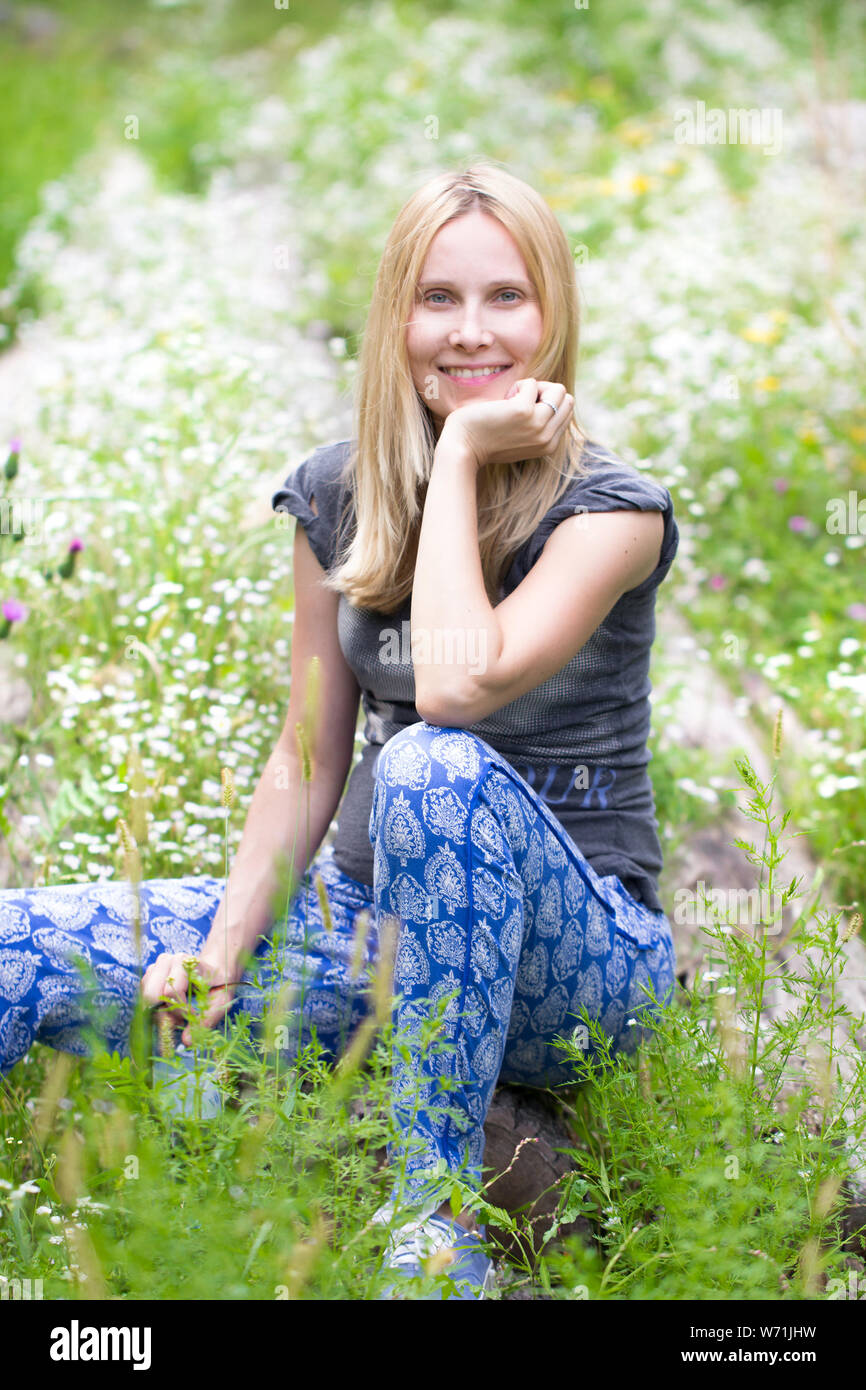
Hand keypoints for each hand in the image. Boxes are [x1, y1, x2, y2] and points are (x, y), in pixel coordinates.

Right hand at [141, 948, 242, 1046]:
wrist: (215, 967)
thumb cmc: (219, 982)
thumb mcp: (221, 1000)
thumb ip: (206, 1020)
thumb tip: (187, 1042)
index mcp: (184, 962)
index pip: (169, 992)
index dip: (180, 1010)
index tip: (194, 1016)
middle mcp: (166, 961)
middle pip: (152, 996)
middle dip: (166, 1013)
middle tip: (183, 1020)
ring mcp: (155, 968)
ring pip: (146, 999)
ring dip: (160, 1013)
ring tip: (179, 1015)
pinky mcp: (149, 977)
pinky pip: (143, 1000)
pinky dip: (156, 1011)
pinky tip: (171, 1011)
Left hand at [436, 377, 573, 471]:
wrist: (462, 448)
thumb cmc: (485, 439)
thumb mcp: (520, 438)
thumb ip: (537, 425)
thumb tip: (550, 394)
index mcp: (549, 445)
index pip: (565, 412)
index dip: (546, 403)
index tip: (524, 411)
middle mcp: (547, 438)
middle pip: (566, 399)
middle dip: (546, 393)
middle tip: (521, 402)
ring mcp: (537, 425)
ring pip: (558, 390)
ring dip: (535, 388)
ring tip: (514, 400)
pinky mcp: (523, 411)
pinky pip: (532, 383)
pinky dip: (518, 385)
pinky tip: (502, 401)